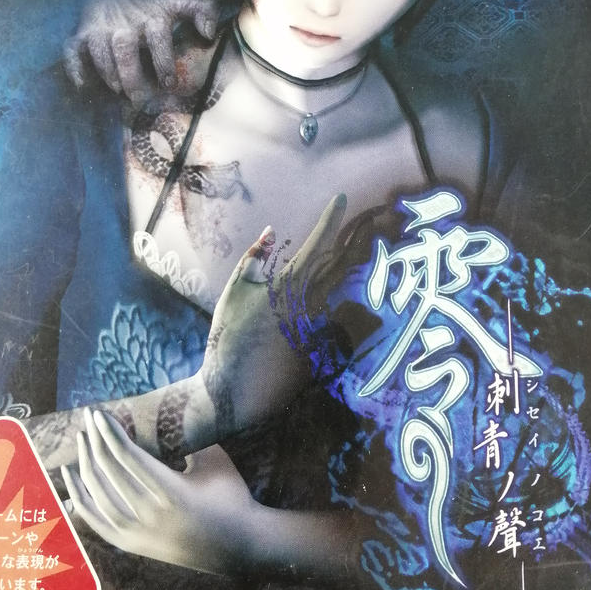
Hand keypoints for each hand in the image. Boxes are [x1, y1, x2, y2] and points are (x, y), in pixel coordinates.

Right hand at [63, 0, 218, 98]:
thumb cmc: (149, 9)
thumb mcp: (177, 5)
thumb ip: (202, 12)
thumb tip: (210, 34)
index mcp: (151, 18)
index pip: (158, 37)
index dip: (163, 61)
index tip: (169, 84)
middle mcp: (125, 25)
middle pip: (125, 48)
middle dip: (132, 75)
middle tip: (140, 99)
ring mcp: (101, 29)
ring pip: (99, 50)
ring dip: (107, 71)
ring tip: (117, 91)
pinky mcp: (81, 36)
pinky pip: (72, 50)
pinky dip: (75, 66)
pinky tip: (83, 85)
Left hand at [63, 408, 257, 574]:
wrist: (238, 548)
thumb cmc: (230, 496)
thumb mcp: (214, 459)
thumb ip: (188, 439)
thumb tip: (162, 413)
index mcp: (172, 494)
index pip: (128, 458)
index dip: (110, 433)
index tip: (98, 413)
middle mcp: (151, 517)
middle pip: (109, 473)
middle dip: (95, 441)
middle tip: (88, 417)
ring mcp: (139, 535)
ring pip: (98, 497)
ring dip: (85, 465)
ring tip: (82, 439)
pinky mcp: (133, 545)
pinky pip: (96, 521)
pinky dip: (79, 499)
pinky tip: (69, 478)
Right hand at [201, 194, 347, 435]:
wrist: (231, 390)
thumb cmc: (228, 337)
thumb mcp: (234, 292)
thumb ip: (254, 260)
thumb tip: (271, 233)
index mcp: (289, 286)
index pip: (317, 244)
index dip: (330, 219)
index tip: (342, 198)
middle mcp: (311, 306)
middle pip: (339, 267)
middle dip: (350, 247)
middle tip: (362, 230)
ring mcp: (321, 330)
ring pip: (335, 298)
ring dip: (335, 292)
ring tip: (318, 299)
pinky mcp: (324, 352)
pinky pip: (331, 326)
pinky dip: (325, 323)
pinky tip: (301, 336)